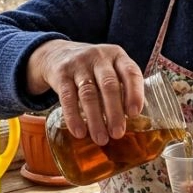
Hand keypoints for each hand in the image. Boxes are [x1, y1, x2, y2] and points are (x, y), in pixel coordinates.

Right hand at [26, 40, 144, 144]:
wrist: (57, 53)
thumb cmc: (93, 68)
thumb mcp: (110, 69)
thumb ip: (122, 88)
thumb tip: (135, 124)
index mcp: (117, 56)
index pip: (130, 72)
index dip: (134, 93)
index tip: (135, 114)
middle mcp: (99, 58)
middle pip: (109, 85)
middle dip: (114, 112)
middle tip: (118, 133)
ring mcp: (79, 64)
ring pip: (88, 93)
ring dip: (95, 119)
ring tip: (101, 138)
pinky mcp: (61, 74)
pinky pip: (68, 97)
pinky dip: (73, 117)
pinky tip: (79, 132)